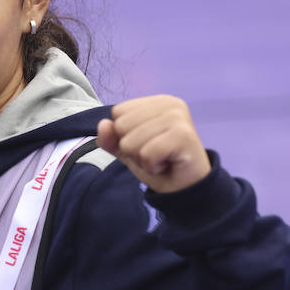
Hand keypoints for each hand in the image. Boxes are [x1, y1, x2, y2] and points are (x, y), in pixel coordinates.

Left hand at [96, 96, 210, 193]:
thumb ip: (111, 138)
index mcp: (157, 102)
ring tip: (162, 159)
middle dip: (133, 148)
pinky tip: (167, 164)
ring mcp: (177, 118)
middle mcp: (169, 104)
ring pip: (131, 142)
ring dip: (142, 159)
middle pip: (121, 126)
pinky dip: (151, 166)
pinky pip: (146, 154)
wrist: (186, 188)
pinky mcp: (183, 136)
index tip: (148, 144)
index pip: (118, 112)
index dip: (126, 135)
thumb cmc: (159, 164)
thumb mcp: (127, 150)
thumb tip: (103, 125)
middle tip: (156, 154)